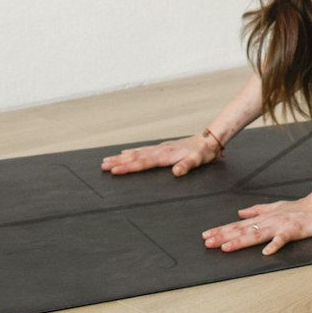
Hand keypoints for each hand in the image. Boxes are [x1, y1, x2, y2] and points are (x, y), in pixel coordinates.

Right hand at [100, 134, 216, 177]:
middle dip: (118, 162)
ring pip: (137, 153)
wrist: (209, 140)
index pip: (143, 163)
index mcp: (165, 155)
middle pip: (135, 157)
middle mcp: (160, 150)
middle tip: (102, 166)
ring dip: (121, 157)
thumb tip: (176, 172)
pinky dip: (132, 152)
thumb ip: (186, 166)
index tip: (114, 170)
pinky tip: (126, 152)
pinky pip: (143, 150)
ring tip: (107, 160)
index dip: (128, 167)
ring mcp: (160, 148)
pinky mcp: (162, 148)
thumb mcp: (197, 160)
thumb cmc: (203, 152)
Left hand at [202, 196, 311, 256]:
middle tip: (207, 243)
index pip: (239, 225)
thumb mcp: (276, 207)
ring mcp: (281, 225)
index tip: (206, 236)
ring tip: (227, 247)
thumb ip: (257, 210)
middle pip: (243, 230)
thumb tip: (240, 213)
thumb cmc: (300, 209)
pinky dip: (274, 245)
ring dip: (241, 240)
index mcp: (264, 218)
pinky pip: (283, 239)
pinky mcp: (294, 230)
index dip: (222, 230)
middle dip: (224, 236)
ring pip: (257, 234)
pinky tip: (266, 252)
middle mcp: (269, 221)